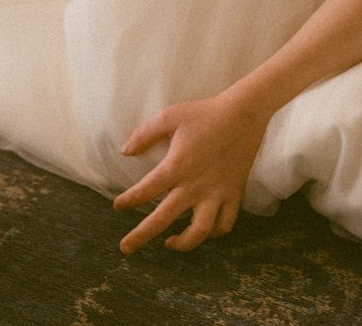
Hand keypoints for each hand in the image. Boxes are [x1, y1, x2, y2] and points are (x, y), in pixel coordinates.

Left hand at [113, 90, 268, 254]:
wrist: (244, 114)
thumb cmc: (203, 113)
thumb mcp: (169, 116)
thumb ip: (145, 134)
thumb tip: (125, 151)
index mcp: (176, 167)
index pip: (145, 191)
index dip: (128, 201)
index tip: (117, 207)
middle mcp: (194, 186)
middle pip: (164, 218)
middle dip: (141, 235)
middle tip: (125, 248)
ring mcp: (216, 193)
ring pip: (199, 231)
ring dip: (183, 243)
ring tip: (169, 243)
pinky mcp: (233, 194)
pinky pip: (225, 223)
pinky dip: (214, 233)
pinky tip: (202, 230)